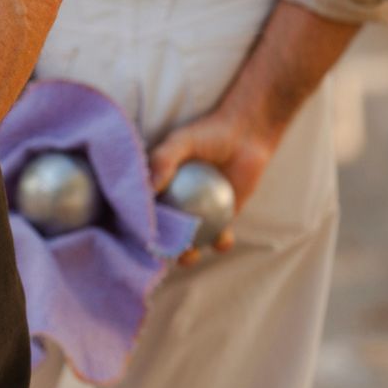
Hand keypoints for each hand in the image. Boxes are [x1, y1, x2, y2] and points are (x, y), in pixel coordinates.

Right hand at [149, 106, 278, 264]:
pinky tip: (223, 240)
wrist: (246, 133)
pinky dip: (221, 242)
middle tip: (167, 248)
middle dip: (162, 248)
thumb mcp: (182, 141)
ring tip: (191, 253)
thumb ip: (163, 160)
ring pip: (189, 241)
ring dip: (188, 254)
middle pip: (163, 232)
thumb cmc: (209, 133)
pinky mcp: (222, 218)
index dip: (141, 225)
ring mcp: (198, 213)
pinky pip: (218, 236)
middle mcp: (174, 203)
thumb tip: (148, 188)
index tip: (144, 234)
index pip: (144, 211)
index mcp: (157, 188)